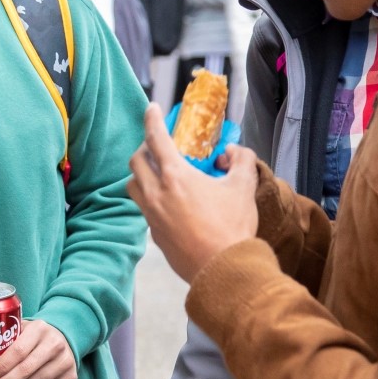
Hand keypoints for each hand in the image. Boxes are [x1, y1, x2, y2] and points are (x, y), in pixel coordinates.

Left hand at [128, 104, 260, 282]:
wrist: (224, 270)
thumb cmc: (233, 227)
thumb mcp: (244, 186)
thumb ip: (241, 160)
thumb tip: (232, 153)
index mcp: (175, 176)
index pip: (155, 137)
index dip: (151, 118)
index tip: (151, 108)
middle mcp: (156, 194)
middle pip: (135, 161)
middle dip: (144, 148)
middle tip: (159, 147)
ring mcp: (152, 216)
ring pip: (133, 186)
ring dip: (142, 175)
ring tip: (160, 175)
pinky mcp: (154, 236)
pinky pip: (145, 210)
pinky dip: (152, 200)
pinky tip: (171, 204)